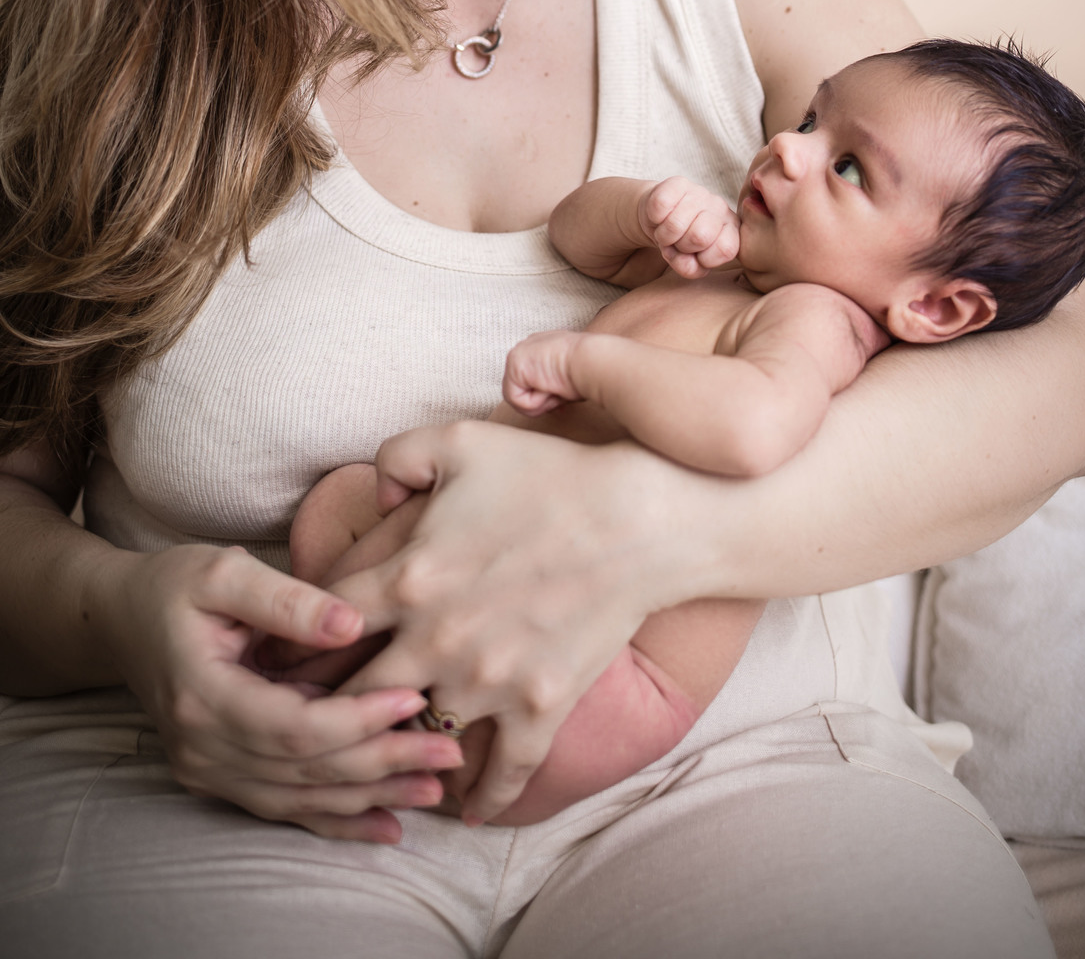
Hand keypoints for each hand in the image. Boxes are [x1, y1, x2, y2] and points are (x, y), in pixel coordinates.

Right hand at [94, 541, 463, 843]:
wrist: (120, 620)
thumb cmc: (174, 585)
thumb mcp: (222, 571)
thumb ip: (286, 599)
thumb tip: (353, 624)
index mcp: (203, 695)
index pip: (294, 726)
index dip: (358, 718)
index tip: (414, 697)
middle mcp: (203, 747)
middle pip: (306, 770)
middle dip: (383, 763)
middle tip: (450, 752)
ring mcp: (209, 770)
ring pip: (301, 797)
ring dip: (371, 797)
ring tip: (435, 788)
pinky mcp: (221, 777)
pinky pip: (285, 807)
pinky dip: (337, 818)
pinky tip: (386, 826)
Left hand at [325, 419, 715, 824]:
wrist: (640, 520)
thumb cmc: (550, 474)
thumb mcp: (460, 440)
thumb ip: (397, 457)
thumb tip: (376, 498)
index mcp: (409, 577)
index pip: (322, 623)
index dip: (293, 638)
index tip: (279, 656)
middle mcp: (437, 640)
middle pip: (353, 695)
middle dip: (325, 708)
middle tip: (306, 721)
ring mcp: (489, 683)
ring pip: (419, 736)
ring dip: (398, 748)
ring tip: (380, 757)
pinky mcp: (539, 710)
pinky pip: (502, 774)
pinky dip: (482, 797)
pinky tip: (467, 809)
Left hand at [503, 329, 585, 414]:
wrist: (592, 360)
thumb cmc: (589, 369)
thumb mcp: (568, 377)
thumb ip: (554, 386)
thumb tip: (553, 405)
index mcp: (540, 347)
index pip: (531, 381)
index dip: (545, 396)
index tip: (563, 393)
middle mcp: (526, 347)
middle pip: (521, 391)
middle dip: (541, 401)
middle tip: (561, 390)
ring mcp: (517, 353)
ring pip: (518, 398)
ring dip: (540, 402)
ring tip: (557, 386)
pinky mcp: (514, 364)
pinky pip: (516, 400)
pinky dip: (535, 402)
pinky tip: (550, 386)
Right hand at [637, 176, 740, 277]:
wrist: (659, 216)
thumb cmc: (679, 241)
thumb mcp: (688, 262)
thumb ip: (691, 269)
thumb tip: (686, 263)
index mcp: (731, 228)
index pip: (726, 250)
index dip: (704, 260)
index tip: (696, 255)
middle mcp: (720, 207)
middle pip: (700, 236)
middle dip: (682, 246)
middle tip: (678, 241)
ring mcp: (700, 192)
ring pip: (676, 224)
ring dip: (664, 235)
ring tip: (668, 231)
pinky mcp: (678, 183)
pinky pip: (661, 207)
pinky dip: (655, 219)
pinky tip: (660, 217)